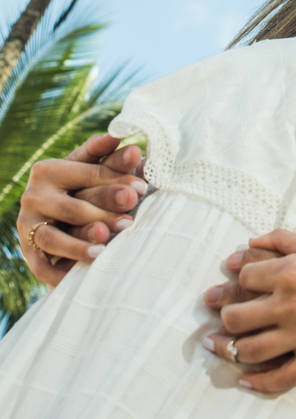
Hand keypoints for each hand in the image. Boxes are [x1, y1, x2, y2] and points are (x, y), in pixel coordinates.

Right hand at [17, 134, 146, 284]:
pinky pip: (42, 265)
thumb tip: (129, 145)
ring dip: (79, 244)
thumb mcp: (91, 170)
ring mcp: (28, 225)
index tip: (143, 188)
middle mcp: (34, 196)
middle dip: (104, 214)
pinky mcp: (28, 251)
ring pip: (53, 237)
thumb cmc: (81, 186)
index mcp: (49, 169)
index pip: (89, 174)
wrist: (50, 215)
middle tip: (130, 222)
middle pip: (73, 208)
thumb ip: (109, 158)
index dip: (118, 180)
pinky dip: (59, 272)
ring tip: (103, 248)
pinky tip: (80, 274)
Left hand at [204, 226, 295, 394]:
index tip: (243, 282)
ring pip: (251, 350)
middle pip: (236, 317)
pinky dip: (258, 383)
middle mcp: (290, 304)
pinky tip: (245, 380)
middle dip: (225, 317)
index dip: (239, 279)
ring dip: (230, 350)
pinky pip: (280, 378)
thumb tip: (249, 242)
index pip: (244, 278)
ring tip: (222, 347)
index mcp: (289, 271)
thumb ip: (281, 239)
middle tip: (222, 317)